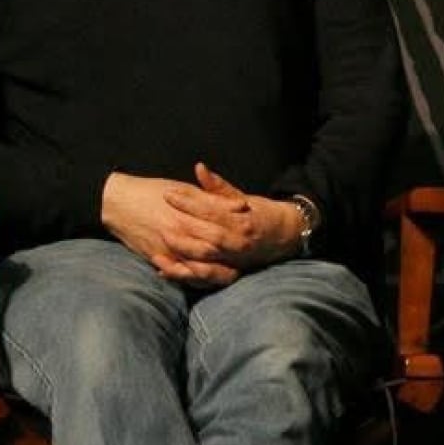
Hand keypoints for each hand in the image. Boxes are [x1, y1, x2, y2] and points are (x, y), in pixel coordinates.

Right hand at [101, 170, 245, 287]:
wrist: (118, 202)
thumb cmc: (154, 191)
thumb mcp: (187, 189)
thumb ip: (215, 198)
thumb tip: (242, 206)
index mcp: (191, 213)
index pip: (222, 229)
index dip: (239, 235)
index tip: (253, 240)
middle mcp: (181, 233)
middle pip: (213, 252)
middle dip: (232, 260)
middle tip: (248, 263)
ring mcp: (168, 248)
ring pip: (198, 268)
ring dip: (216, 274)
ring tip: (231, 275)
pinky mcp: (157, 258)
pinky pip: (179, 274)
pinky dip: (193, 279)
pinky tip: (205, 280)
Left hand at [162, 163, 301, 271]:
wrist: (284, 237)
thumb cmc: (260, 213)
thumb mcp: (242, 197)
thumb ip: (218, 187)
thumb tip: (199, 168)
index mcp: (241, 220)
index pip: (210, 210)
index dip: (188, 202)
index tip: (169, 194)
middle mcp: (237, 242)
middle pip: (205, 235)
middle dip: (181, 226)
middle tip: (160, 218)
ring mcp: (233, 260)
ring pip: (202, 258)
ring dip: (179, 251)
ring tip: (159, 241)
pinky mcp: (228, 273)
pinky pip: (202, 277)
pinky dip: (183, 274)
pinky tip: (163, 269)